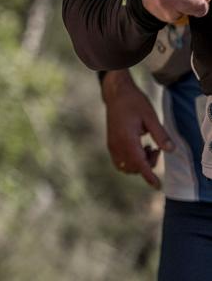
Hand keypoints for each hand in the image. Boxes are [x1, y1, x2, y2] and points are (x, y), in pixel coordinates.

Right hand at [101, 68, 173, 188]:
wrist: (116, 94)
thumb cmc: (134, 103)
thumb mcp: (151, 116)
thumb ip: (160, 135)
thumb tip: (170, 150)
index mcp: (127, 139)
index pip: (139, 163)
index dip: (149, 176)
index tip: (157, 186)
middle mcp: (117, 145)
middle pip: (133, 167)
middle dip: (147, 165)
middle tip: (155, 148)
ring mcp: (112, 145)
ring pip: (125, 167)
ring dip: (138, 164)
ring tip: (146, 148)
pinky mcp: (110, 143)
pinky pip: (119, 161)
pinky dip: (130, 161)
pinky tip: (137, 148)